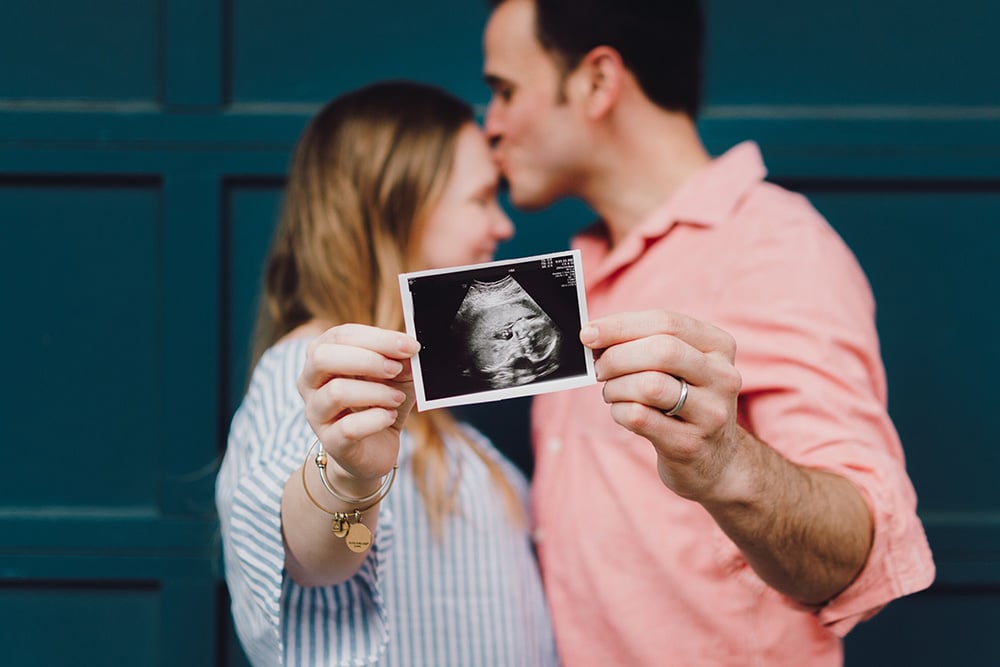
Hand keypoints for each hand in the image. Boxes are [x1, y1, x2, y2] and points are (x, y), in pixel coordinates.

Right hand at [297, 324, 419, 490]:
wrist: (375, 448)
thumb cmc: (381, 402)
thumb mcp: (396, 375)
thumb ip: (401, 358)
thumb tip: (410, 346)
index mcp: (323, 355)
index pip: (341, 336)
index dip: (377, 338)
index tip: (409, 346)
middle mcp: (310, 382)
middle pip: (323, 357)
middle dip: (367, 360)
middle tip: (396, 369)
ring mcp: (316, 413)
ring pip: (336, 392)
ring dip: (376, 392)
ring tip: (397, 398)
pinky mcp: (330, 442)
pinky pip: (348, 428)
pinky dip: (376, 419)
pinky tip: (389, 417)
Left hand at [581, 310, 744, 500]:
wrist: (715, 461)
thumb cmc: (685, 402)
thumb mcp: (681, 367)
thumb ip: (645, 344)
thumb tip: (594, 335)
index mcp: (719, 347)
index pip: (666, 322)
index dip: (621, 325)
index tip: (589, 333)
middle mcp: (723, 377)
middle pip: (661, 351)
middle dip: (617, 357)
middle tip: (598, 368)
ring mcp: (711, 413)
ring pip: (650, 385)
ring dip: (616, 386)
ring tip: (612, 392)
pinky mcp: (690, 444)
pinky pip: (640, 417)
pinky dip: (619, 411)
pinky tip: (621, 412)